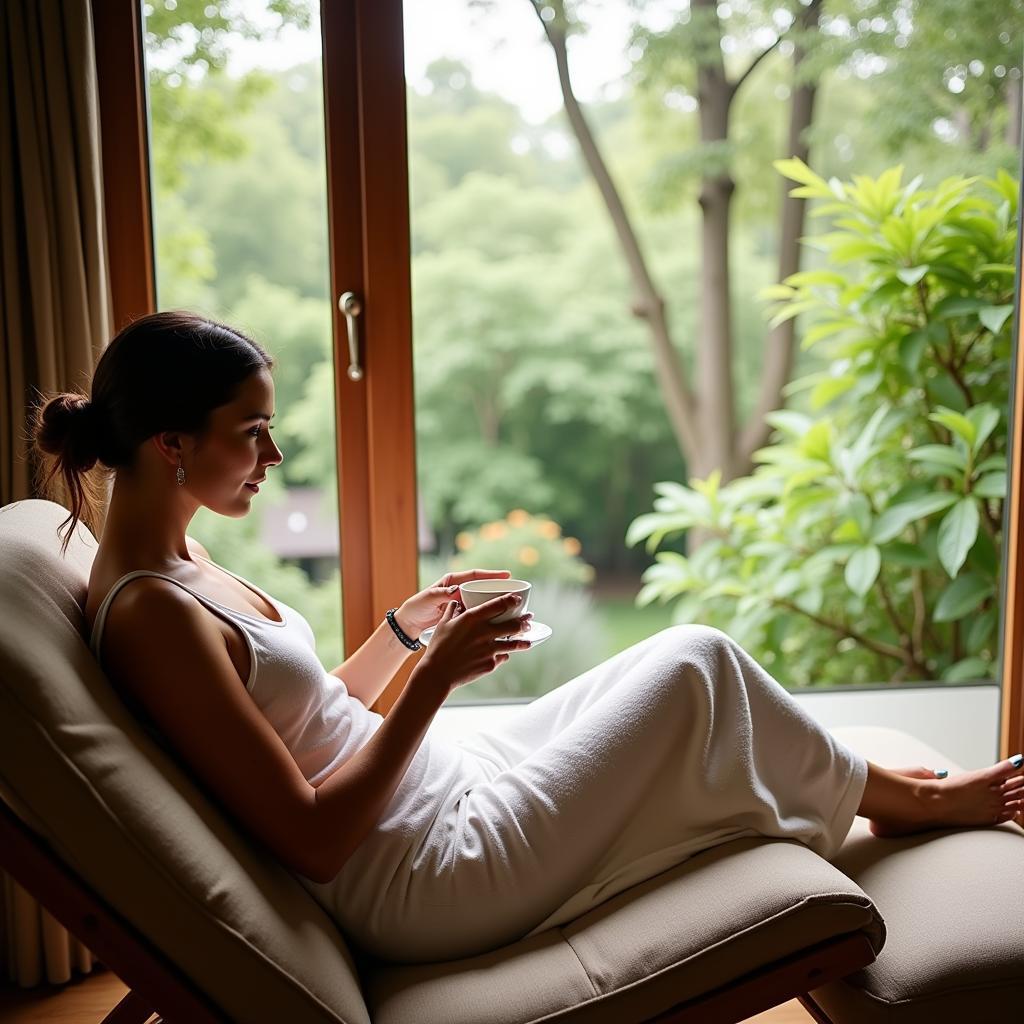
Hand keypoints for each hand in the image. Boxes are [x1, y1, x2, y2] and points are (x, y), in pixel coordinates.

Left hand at [394, 568, 512, 638]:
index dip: (491, 574)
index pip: (475, 575)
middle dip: (499, 587)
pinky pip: (478, 611)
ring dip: (496, 602)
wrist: (410, 623)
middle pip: (483, 586)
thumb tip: (455, 591)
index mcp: (452, 581)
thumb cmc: (417, 607)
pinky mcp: (462, 613)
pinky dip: (488, 614)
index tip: (507, 575)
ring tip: (512, 605)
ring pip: (483, 599)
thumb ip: (441, 594)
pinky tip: (498, 619)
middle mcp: (459, 589)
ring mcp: (462, 601)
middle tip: (516, 591)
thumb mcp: (428, 599)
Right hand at [414, 595, 532, 695]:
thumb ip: (451, 611)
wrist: (437, 673)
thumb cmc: (438, 648)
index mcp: (472, 619)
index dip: (511, 600)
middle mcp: (484, 632)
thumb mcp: (442, 625)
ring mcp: (489, 649)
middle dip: (523, 621)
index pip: (498, 605)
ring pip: (513, 644)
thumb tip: (454, 602)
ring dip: (523, 641)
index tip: (518, 599)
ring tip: (528, 640)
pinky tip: (506, 655)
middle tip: (529, 619)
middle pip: (512, 625)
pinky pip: (502, 658)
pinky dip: (503, 656)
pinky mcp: (490, 664)